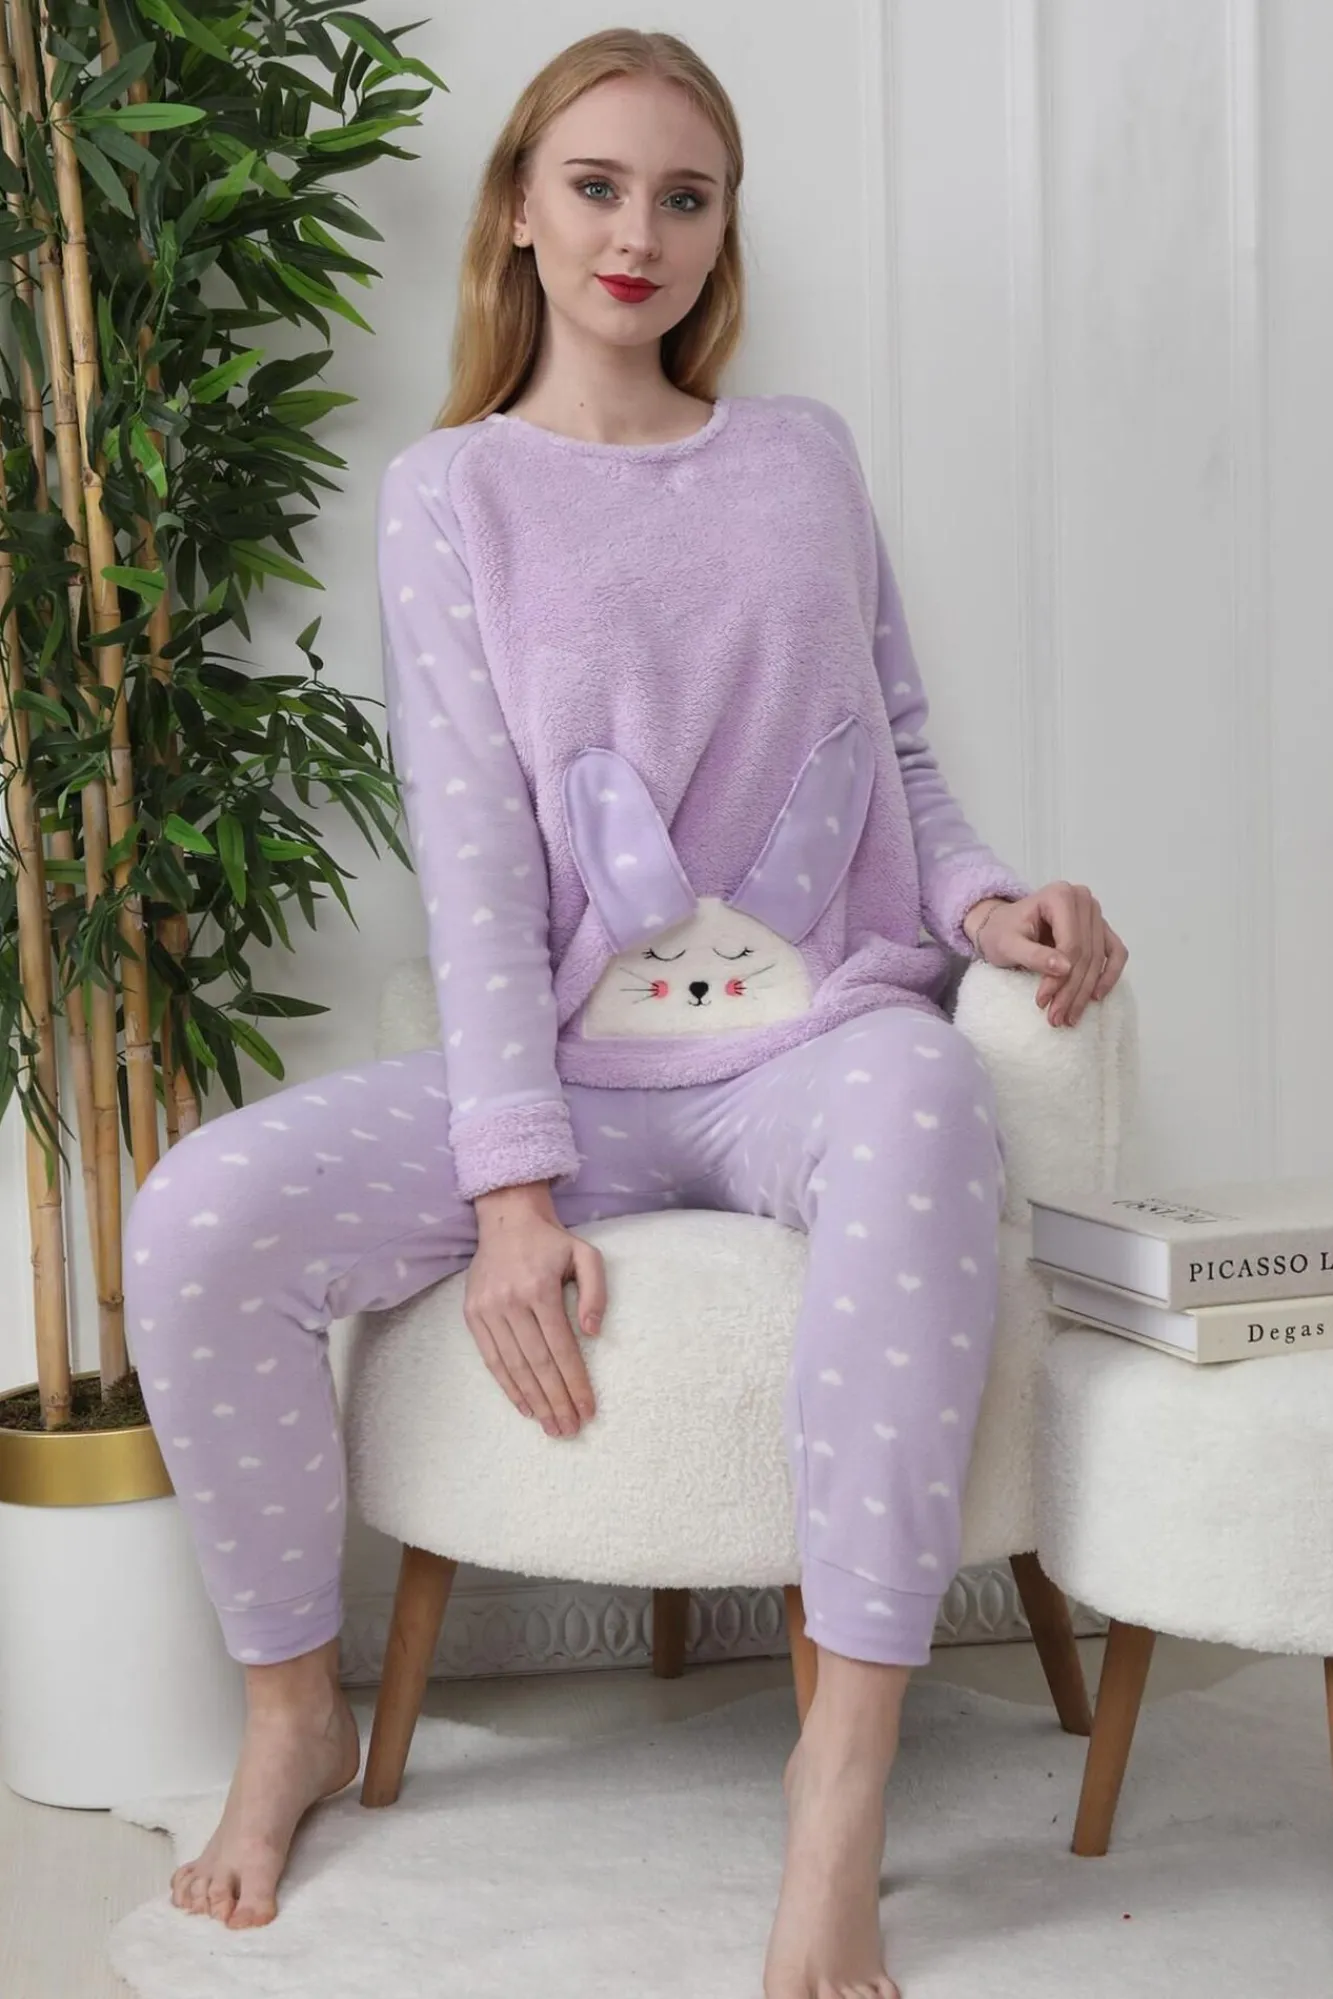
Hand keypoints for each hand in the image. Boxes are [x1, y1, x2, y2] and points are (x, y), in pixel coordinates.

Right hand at [466, 1198, 606, 1436]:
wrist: (507, 1220)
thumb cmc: (552, 1242)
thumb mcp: (586, 1255)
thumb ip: (596, 1292)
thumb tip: (593, 1332)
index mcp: (540, 1288)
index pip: (562, 1348)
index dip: (576, 1382)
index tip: (589, 1410)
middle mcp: (511, 1301)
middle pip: (538, 1364)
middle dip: (556, 1401)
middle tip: (570, 1429)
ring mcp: (488, 1309)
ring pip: (513, 1366)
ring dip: (534, 1401)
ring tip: (551, 1426)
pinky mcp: (472, 1314)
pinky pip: (491, 1359)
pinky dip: (508, 1386)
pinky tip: (524, 1406)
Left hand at [964, 882, 1127, 1027]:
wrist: (1001, 925)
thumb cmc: (1001, 932)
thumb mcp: (1007, 944)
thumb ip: (1033, 955)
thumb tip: (1065, 968)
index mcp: (1060, 895)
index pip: (1070, 944)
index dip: (1060, 978)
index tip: (1043, 1002)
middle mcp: (1083, 899)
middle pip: (1086, 953)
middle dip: (1072, 990)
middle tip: (1057, 1018)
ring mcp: (1095, 913)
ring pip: (1100, 958)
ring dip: (1087, 990)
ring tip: (1070, 1017)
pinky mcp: (1101, 928)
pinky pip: (1116, 952)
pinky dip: (1109, 975)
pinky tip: (1096, 996)